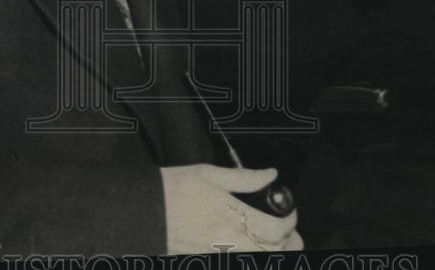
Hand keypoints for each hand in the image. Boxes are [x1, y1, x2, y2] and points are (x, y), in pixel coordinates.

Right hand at [161, 165, 299, 253]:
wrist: (144, 211)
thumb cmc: (173, 189)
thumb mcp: (209, 173)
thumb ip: (244, 177)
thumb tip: (270, 175)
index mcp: (231, 213)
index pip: (276, 227)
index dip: (290, 220)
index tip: (289, 211)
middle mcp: (227, 239)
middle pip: (274, 252)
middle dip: (289, 242)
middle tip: (288, 231)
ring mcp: (218, 254)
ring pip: (259, 261)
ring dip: (272, 252)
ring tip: (273, 241)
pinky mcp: (206, 260)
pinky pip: (237, 263)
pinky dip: (250, 256)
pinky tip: (251, 248)